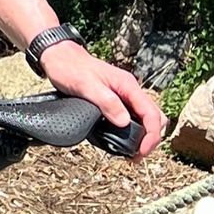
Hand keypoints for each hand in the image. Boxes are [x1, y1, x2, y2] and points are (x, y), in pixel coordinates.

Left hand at [39, 41, 166, 158]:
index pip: (151, 113)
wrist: (59, 57)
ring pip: (143, 117)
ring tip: (130, 153)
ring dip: (142, 135)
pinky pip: (130, 116)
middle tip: (136, 156)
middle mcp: (129, 90)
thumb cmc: (71, 68)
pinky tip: (121, 140)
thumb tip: (124, 122)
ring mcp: (123, 95)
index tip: (141, 152)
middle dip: (150, 138)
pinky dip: (130, 130)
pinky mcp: (114, 100)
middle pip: (153, 117)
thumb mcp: (86, 86)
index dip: (151, 135)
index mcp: (128, 86)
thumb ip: (107, 102)